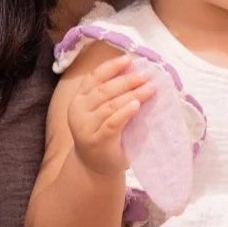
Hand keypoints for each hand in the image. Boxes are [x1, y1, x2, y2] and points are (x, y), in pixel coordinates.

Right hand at [67, 54, 153, 175]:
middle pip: (104, 89)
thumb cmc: (103, 134)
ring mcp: (86, 127)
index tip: (129, 59)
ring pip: (110, 105)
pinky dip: (125, 112)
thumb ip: (111, 96)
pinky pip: (112, 122)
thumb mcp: (101, 112)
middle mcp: (78, 111)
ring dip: (131, 94)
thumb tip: (137, 73)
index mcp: (79, 99)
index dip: (111, 67)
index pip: (94, 77)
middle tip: (146, 74)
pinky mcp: (98, 140)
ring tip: (149, 88)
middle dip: (127, 80)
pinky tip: (136, 105)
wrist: (94, 166)